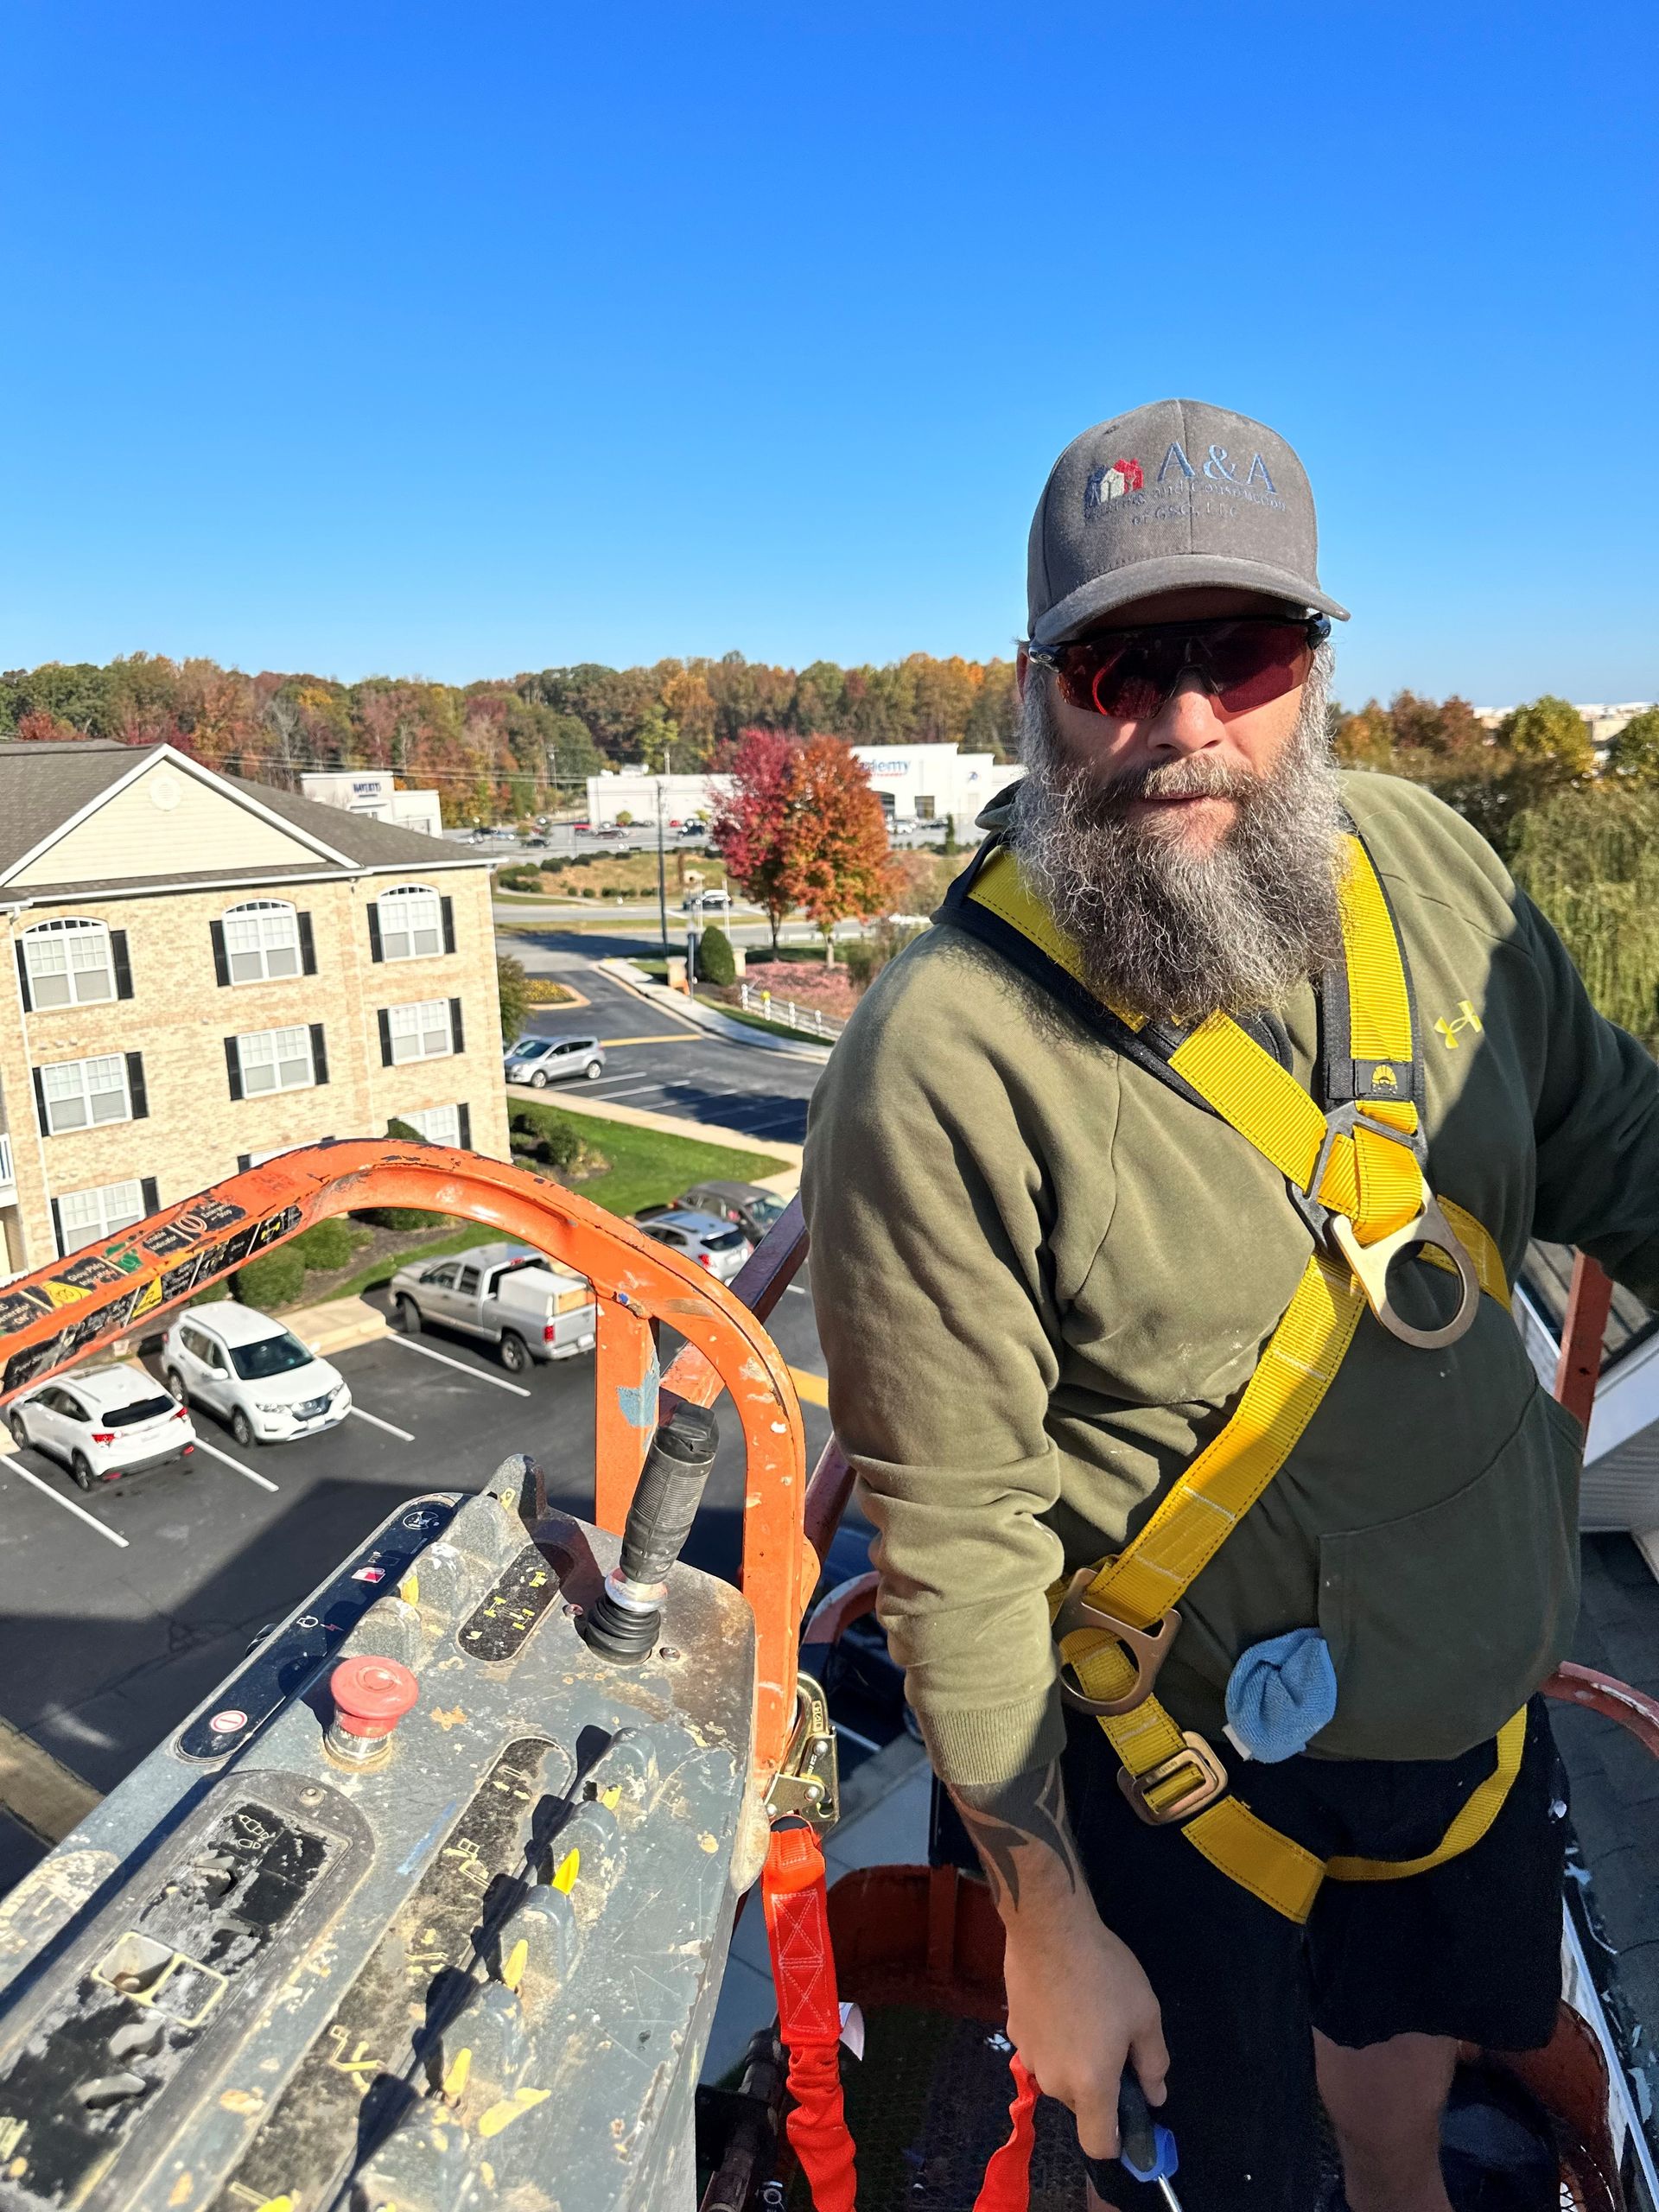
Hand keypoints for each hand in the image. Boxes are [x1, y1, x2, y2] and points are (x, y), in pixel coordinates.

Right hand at [1001, 1891, 1167, 2162]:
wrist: (1049, 1928)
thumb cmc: (1105, 1973)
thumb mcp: (1145, 2015)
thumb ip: (1153, 2063)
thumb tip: (1156, 2095)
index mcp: (1090, 2085)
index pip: (1098, 2145)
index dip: (1116, 2143)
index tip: (1129, 2120)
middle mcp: (1054, 2081)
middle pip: (1080, 2105)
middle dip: (1099, 2086)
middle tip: (1115, 2043)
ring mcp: (1028, 2055)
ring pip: (1058, 2075)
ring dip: (1074, 2061)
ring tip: (1087, 2014)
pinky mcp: (1013, 2030)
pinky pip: (1041, 2049)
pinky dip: (1054, 2038)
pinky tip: (1062, 2001)